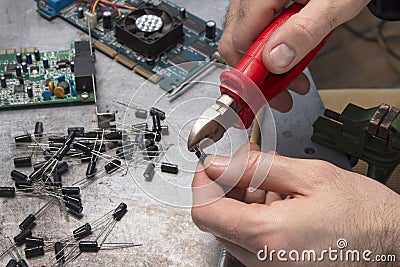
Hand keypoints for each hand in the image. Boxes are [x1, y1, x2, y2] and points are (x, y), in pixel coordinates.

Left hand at [191, 144, 399, 265]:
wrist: (395, 247)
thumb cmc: (365, 217)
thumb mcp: (311, 176)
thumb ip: (258, 167)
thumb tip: (222, 163)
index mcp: (270, 235)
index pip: (205, 212)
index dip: (203, 184)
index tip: (212, 166)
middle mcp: (264, 260)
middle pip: (217, 219)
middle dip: (227, 186)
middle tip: (248, 164)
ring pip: (234, 228)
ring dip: (244, 199)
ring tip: (275, 180)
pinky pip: (251, 239)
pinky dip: (257, 215)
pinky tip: (281, 199)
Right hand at [219, 0, 369, 111]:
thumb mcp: (333, 4)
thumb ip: (304, 31)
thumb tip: (276, 60)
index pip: (240, 40)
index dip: (252, 71)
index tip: (266, 93)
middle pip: (239, 43)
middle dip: (260, 74)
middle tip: (281, 94)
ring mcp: (257, 1)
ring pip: (249, 40)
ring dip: (270, 65)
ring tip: (294, 81)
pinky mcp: (265, 4)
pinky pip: (260, 32)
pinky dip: (276, 50)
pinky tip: (293, 60)